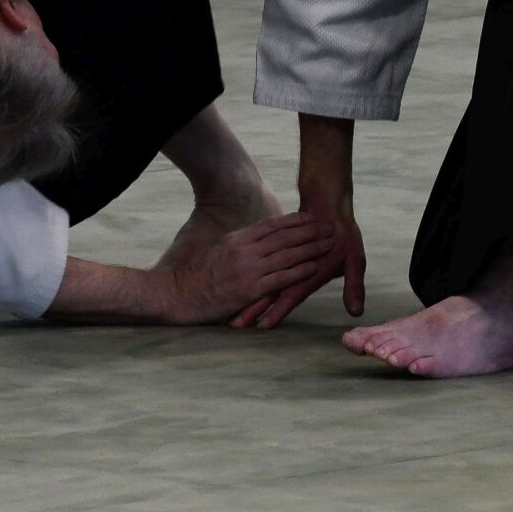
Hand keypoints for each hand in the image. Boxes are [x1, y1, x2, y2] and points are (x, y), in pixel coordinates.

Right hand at [160, 213, 336, 324]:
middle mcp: (245, 250)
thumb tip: (263, 237)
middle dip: (308, 231)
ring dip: (309, 249)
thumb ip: (244, 244)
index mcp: (238, 239)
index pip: (271, 225)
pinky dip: (298, 272)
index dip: (294, 220)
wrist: (183, 295)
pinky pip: (279, 279)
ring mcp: (248, 270)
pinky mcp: (250, 290)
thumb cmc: (204, 274)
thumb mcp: (222, 250)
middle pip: (283, 237)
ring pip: (286, 256)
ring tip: (327, 244)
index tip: (311, 216)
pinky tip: (313, 267)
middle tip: (329, 226)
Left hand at [235, 117, 365, 329]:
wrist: (332, 209)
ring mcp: (286, 262)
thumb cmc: (345, 234)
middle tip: (235, 325)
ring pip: (263, 280)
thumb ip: (354, 286)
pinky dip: (252, 272)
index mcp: (311, 276)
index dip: (278, 310)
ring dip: (248, 297)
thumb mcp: (355, 260)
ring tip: (231, 314)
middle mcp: (296, 273)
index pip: (291, 296)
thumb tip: (356, 314)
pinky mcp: (279, 248)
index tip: (263, 326)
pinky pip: (263, 261)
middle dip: (254, 308)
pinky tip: (235, 285)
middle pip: (272, 292)